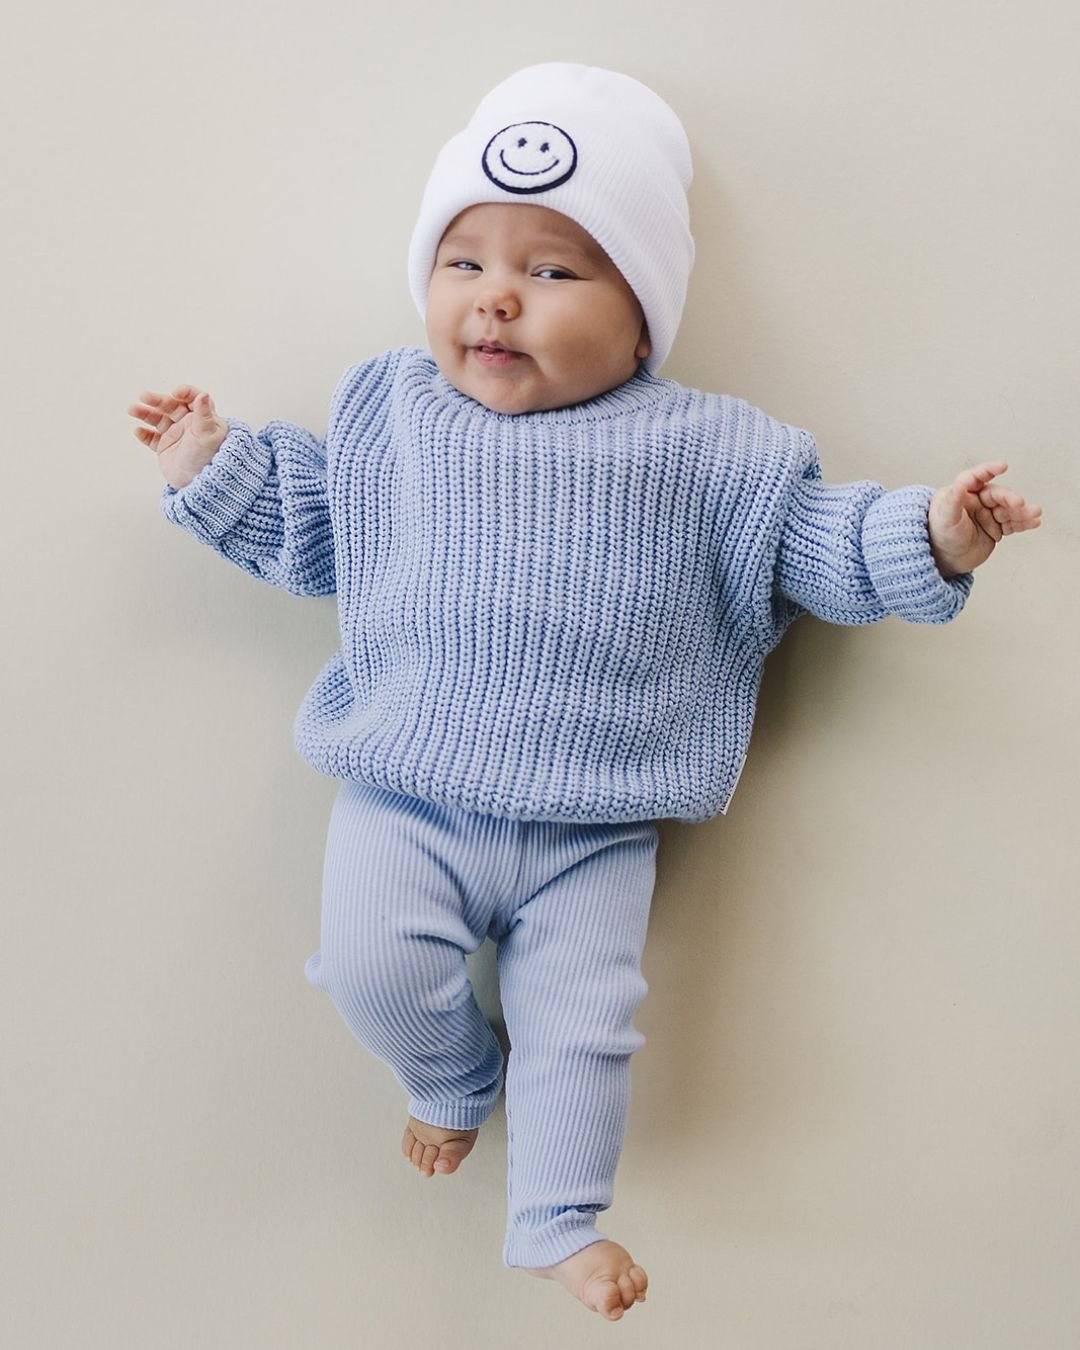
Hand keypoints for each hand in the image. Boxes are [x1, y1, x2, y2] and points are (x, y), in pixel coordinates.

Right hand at [128, 384, 230, 489]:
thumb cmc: (209, 459)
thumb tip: (203, 394)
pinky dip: (144, 434)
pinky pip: (151, 438)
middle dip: (158, 400)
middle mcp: (188, 425)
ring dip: (145, 413)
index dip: (185, 393)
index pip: (193, 399)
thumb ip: (204, 414)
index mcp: (203, 419)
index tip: (175, 393)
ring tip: (132, 409)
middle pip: (171, 406)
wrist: (200, 485)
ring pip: (158, 419)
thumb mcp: (207, 435)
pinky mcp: (165, 448)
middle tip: (144, 396)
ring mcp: (175, 436)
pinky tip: (138, 431)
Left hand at [927, 461, 1041, 576]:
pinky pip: (1012, 523)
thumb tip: (958, 485)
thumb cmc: (939, 535)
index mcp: (961, 493)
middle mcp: (976, 501)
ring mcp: (988, 515)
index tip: (1002, 466)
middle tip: (1019, 502)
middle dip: (1010, 498)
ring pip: (1008, 510)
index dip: (988, 471)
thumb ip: (952, 501)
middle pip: (997, 495)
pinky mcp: (996, 528)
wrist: (945, 560)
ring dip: (1022, 511)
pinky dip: (1023, 523)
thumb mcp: (944, 517)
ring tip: (1035, 513)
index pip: (975, 478)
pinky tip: (1033, 522)